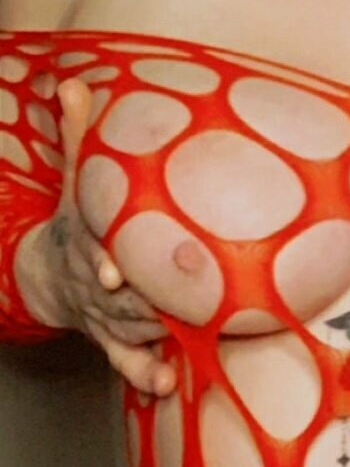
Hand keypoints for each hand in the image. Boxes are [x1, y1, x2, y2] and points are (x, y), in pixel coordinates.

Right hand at [39, 78, 177, 395]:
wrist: (50, 274)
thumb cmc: (79, 218)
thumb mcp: (75, 177)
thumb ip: (82, 133)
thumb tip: (73, 82)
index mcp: (90, 242)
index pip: (94, 252)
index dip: (104, 261)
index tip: (115, 270)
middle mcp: (98, 282)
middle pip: (120, 298)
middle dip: (144, 303)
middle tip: (178, 306)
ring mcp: (106, 315)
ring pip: (130, 330)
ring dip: (154, 339)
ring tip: (183, 344)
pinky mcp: (114, 341)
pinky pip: (127, 362)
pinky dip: (144, 375)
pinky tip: (166, 384)